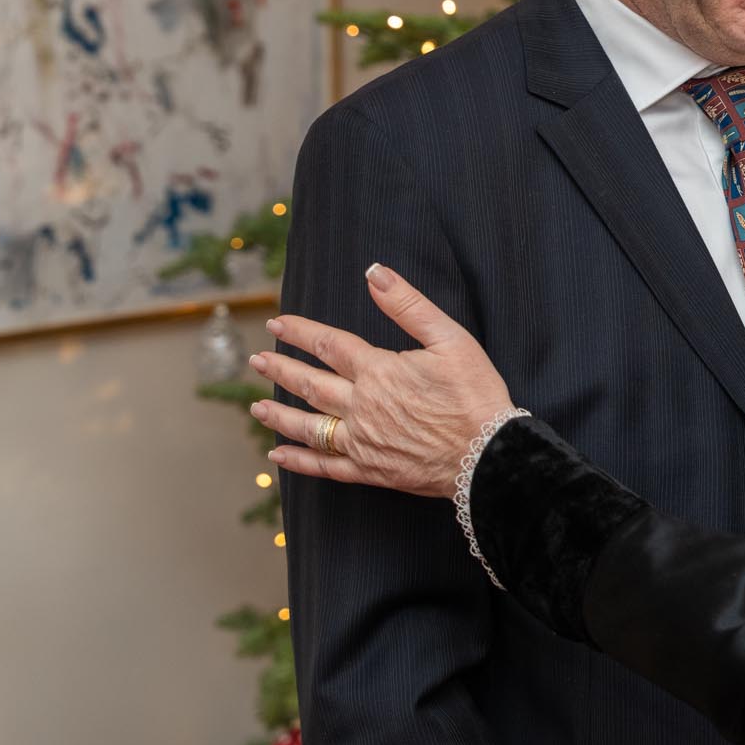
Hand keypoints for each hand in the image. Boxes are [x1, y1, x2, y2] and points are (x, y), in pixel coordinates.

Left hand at [248, 263, 514, 497]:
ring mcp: (363, 441)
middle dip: (281, 369)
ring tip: (256, 407)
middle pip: (311, 384)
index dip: (300, 332)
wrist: (489, 454)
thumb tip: (375, 273)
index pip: (329, 345)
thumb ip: (409, 306)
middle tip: (256, 360)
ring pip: (309, 426)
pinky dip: (299, 461)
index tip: (277, 323)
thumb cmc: (475, 394)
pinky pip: (325, 466)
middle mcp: (362, 406)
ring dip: (280, 415)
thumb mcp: (451, 339)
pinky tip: (278, 456)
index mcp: (379, 371)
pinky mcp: (370, 471)